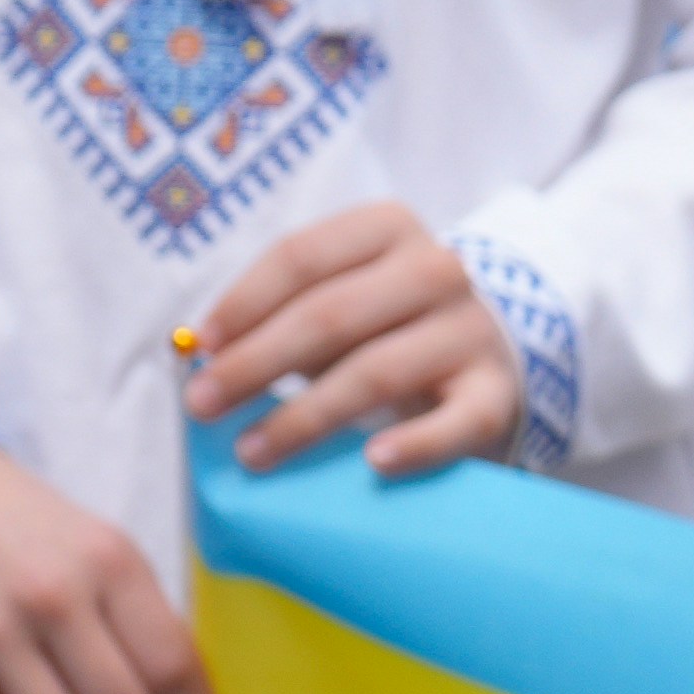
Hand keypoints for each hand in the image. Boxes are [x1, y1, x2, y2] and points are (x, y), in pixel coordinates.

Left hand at [178, 203, 520, 478]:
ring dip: (305, 417)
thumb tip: (198, 357)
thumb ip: (278, 317)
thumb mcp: (337, 299)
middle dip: (255, 364)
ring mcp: (470, 331)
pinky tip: (372, 464)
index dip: (242, 303)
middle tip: (203, 406)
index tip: (200, 347)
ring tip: (252, 451)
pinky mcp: (495, 393)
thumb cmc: (382, 327)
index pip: (301, 257)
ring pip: (377, 372)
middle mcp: (436, 269)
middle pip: (330, 315)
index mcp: (388, 228)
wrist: (482, 357)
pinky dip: (415, 446)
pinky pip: (457, 423)